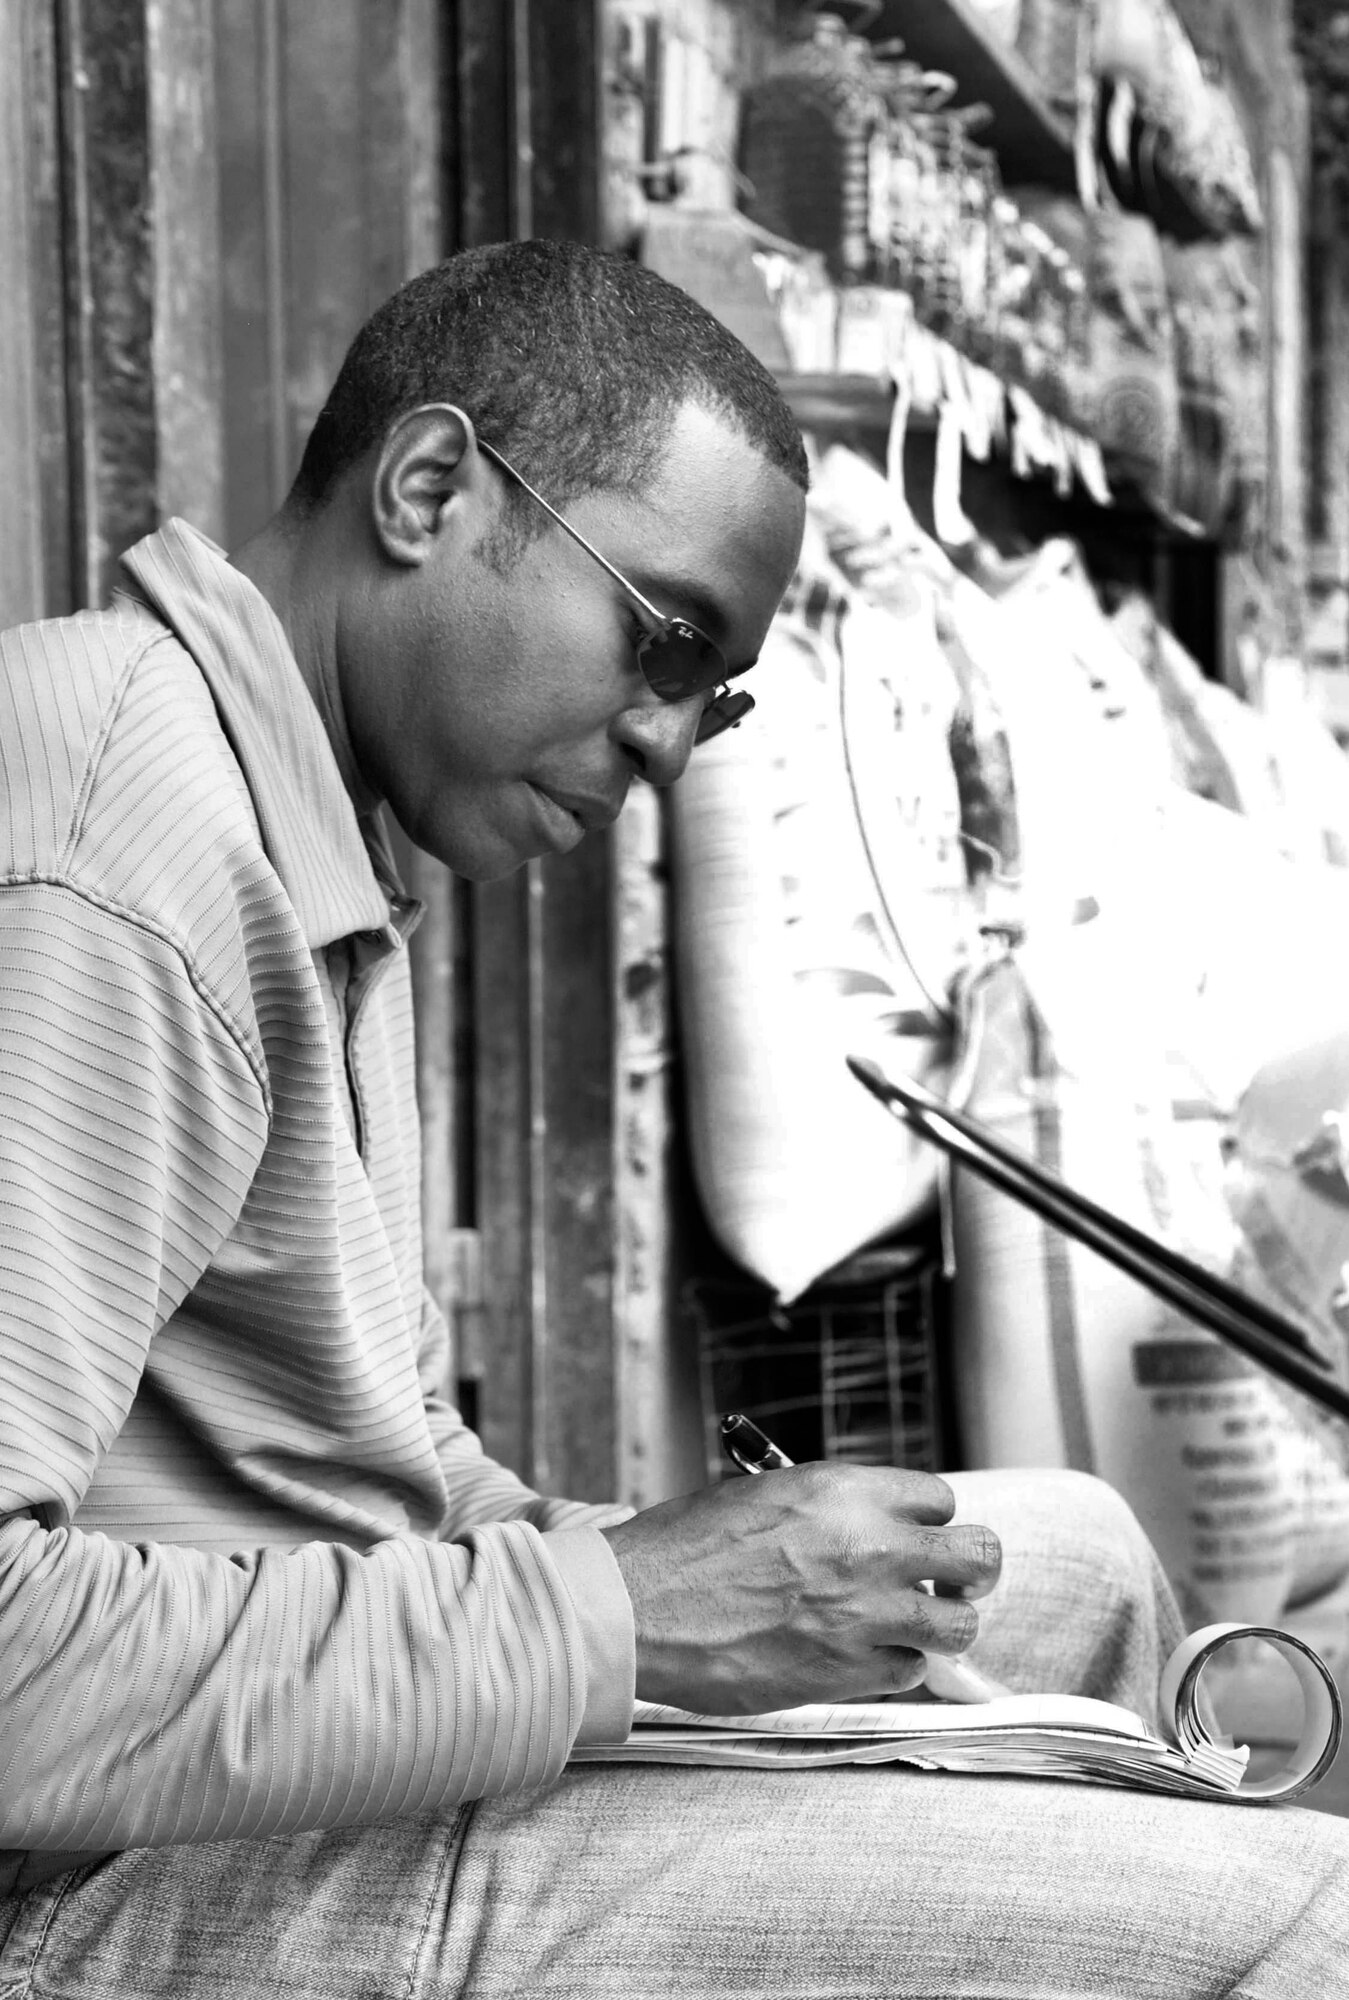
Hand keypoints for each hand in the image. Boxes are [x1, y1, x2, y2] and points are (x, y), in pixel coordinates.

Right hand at [600, 1463, 1000, 1713]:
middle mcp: (867, 1547)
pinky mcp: (847, 1673)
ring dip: (942, 1624)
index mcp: (843, 1490)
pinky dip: (896, 1665)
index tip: (916, 1533)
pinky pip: (910, 1671)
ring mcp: (863, 1614)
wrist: (640, 1610)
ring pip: (959, 1623)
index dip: (930, 1518)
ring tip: (913, 1624)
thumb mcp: (764, 1494)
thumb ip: (832, 1507)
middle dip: (971, 1568)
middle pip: (979, 1555)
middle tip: (949, 1580)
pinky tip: (862, 1654)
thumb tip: (873, 1523)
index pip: (941, 1498)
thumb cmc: (688, 1548)